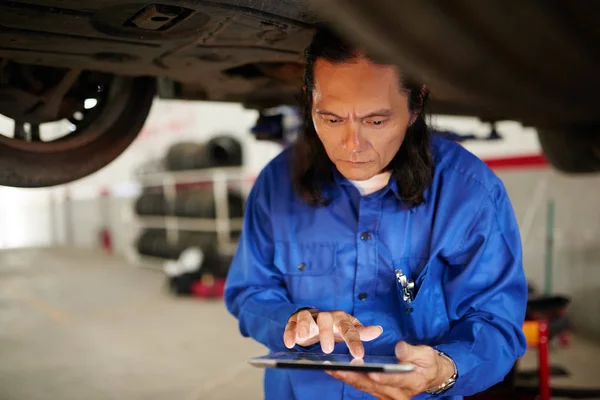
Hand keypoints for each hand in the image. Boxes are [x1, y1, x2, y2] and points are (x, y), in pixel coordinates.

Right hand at [283, 309, 382, 357]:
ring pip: (306, 317)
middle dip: (326, 333)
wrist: (316, 320)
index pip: (349, 329)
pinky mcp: (295, 321)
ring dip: (304, 326)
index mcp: (341, 319)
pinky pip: (291, 324)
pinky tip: (290, 343)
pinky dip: (290, 332)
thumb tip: (378, 330)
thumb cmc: (335, 327)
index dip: (354, 342)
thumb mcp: (349, 330)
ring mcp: (309, 317)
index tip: (358, 355)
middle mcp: (325, 316)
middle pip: (326, 319)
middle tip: (328, 349)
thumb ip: (361, 332)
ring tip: (304, 338)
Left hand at [326, 341, 455, 399]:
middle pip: (372, 385)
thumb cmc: (427, 363)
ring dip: (346, 377)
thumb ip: (412, 352)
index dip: (382, 377)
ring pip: (364, 386)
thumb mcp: (426, 354)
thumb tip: (399, 349)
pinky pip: (361, 385)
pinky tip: (336, 370)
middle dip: (354, 376)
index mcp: (411, 383)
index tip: (371, 372)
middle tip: (337, 367)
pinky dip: (349, 377)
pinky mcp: (379, 392)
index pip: (394, 380)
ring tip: (330, 367)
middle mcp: (397, 394)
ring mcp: (386, 395)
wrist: (429, 375)